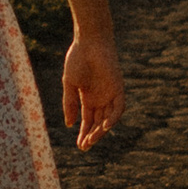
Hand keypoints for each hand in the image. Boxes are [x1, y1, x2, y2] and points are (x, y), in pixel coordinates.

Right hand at [63, 31, 123, 146]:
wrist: (89, 42)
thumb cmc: (77, 59)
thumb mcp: (69, 84)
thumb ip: (69, 103)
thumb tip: (69, 124)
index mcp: (88, 98)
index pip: (88, 120)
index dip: (84, 133)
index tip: (79, 146)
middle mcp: (101, 98)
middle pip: (98, 122)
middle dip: (92, 135)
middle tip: (84, 147)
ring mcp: (110, 94)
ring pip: (108, 118)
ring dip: (101, 130)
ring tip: (92, 139)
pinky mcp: (118, 88)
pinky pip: (118, 107)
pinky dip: (113, 117)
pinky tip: (105, 126)